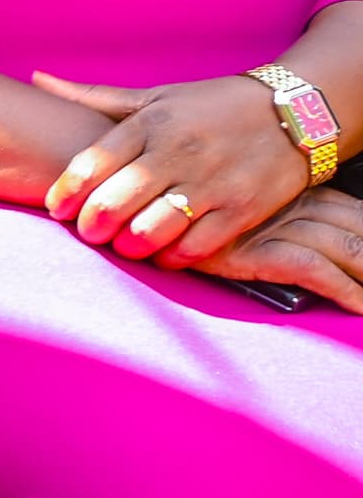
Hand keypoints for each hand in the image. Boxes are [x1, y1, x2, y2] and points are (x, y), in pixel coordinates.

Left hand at [37, 73, 311, 263]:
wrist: (296, 110)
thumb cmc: (211, 105)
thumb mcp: (154, 96)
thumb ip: (93, 97)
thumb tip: (36, 78)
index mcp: (150, 123)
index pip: (91, 163)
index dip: (66, 193)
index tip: (57, 208)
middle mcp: (177, 152)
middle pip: (114, 201)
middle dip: (91, 225)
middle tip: (88, 232)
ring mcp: (211, 182)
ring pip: (151, 229)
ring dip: (128, 245)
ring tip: (123, 245)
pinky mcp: (242, 209)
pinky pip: (195, 246)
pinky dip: (172, 257)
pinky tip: (163, 253)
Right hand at [183, 183, 362, 309]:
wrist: (155, 219)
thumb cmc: (198, 216)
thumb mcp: (252, 205)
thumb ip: (288, 212)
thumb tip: (329, 237)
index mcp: (296, 192)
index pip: (354, 211)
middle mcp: (292, 205)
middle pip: (356, 229)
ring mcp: (276, 227)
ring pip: (346, 248)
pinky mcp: (257, 251)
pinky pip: (315, 270)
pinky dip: (344, 290)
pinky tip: (358, 306)